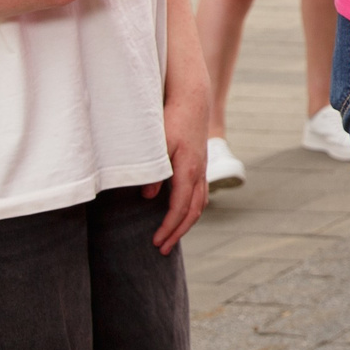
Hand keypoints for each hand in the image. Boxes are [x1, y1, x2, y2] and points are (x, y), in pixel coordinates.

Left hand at [146, 38, 209, 251]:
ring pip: (199, 204)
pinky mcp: (199, 164)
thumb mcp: (157, 143)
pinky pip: (199, 194)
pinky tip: (178, 213)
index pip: (180, 208)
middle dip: (178, 232)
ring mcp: (201, 169)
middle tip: (162, 249)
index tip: (155, 242)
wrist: (192, 100)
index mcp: (188, 171)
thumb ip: (152, 171)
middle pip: (193, 212)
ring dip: (185, 223)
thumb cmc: (171, 119)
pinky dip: (190, 209)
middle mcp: (198, 173)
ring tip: (171, 236)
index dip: (168, 227)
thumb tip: (148, 197)